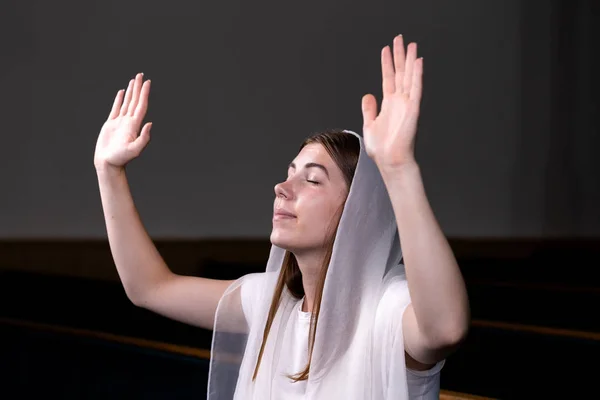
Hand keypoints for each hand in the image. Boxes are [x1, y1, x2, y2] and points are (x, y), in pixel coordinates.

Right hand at [94, 73, 151, 170]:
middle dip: (138, 88)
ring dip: (131, 91)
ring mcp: (120, 122)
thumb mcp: (135, 150)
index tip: (147, 82)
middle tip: (141, 75)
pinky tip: (122, 92)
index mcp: (134, 125)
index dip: (144, 93)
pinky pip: (116, 108)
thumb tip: (150, 123)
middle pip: (135, 101)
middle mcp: (129, 122)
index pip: (141, 105)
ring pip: (127, 103)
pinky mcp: (111, 124)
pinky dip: (119, 99)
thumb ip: (144, 138)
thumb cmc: (120, 158)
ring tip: (134, 80)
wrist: (108, 163)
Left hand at [361, 35, 422, 169]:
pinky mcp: (413, 109)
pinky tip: (418, 62)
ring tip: (410, 45)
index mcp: (389, 104)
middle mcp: (399, 101)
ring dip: (410, 60)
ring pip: (409, 77)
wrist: (390, 160)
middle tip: (399, 39)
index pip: (388, 78)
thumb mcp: (370, 124)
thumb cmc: (382, 148)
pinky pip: (416, 89)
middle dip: (399, 55)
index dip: (387, 63)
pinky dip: (417, 75)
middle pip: (400, 73)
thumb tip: (368, 95)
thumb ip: (369, 109)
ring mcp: (407, 104)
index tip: (386, 49)